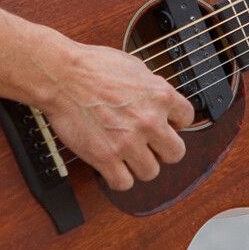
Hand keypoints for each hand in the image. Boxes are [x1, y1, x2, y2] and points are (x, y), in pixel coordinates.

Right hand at [33, 39, 192, 191]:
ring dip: (139, 165)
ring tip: (127, 155)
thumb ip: (152, 86)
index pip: (187, 118)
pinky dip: (118, 178)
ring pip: (150, 172)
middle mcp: (149, 121)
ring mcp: (128, 142)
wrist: (61, 75)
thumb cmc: (92, 66)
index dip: (175, 122)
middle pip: (176, 153)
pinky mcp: (106, 157)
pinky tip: (112, 166)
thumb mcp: (135, 66)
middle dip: (163, 150)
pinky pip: (123, 183)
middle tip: (150, 145)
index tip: (166, 124)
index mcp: (160, 95)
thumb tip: (160, 98)